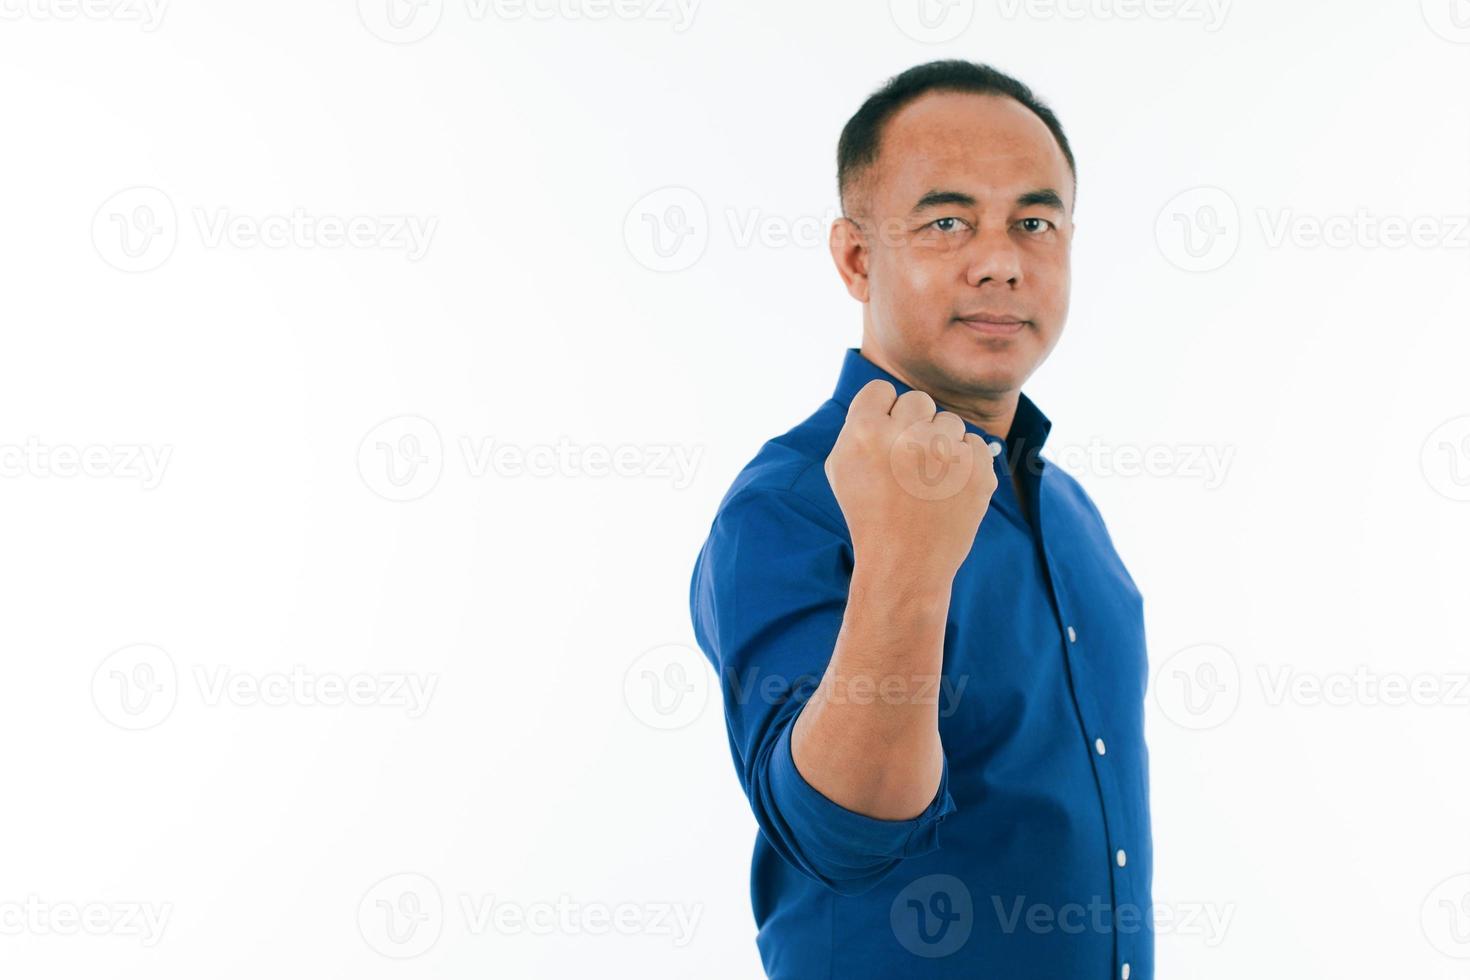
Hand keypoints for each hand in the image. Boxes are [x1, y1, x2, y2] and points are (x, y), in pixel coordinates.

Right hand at [823, 379, 997, 585]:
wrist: (904, 563)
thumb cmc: (869, 514)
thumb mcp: (841, 468)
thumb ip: (857, 425)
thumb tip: (886, 400)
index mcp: (865, 431)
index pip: (881, 390)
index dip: (883, 414)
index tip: (885, 440)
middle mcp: (905, 436)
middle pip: (917, 400)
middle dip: (914, 425)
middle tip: (908, 462)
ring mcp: (945, 454)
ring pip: (949, 422)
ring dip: (941, 445)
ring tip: (928, 481)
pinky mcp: (977, 471)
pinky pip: (975, 444)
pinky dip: (965, 464)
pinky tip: (949, 490)